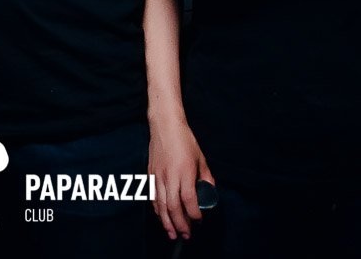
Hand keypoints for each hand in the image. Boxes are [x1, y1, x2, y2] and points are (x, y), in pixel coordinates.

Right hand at [148, 118, 213, 240]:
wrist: (164, 125)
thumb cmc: (185, 140)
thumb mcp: (201, 158)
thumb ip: (206, 177)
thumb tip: (209, 192)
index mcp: (185, 171)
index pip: (189, 199)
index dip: (194, 214)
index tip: (199, 220)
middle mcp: (170, 175)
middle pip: (173, 206)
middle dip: (180, 224)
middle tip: (186, 235)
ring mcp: (158, 175)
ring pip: (161, 204)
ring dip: (166, 221)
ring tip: (172, 233)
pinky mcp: (150, 174)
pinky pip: (153, 196)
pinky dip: (157, 209)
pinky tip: (162, 216)